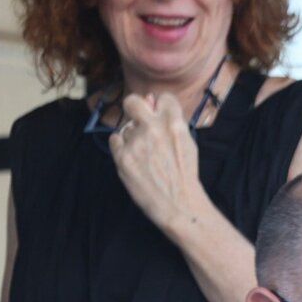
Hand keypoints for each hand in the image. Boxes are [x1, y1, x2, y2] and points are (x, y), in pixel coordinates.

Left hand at [108, 92, 212, 241]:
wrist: (179, 204)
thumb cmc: (184, 174)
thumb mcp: (186, 143)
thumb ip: (170, 120)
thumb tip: (149, 98)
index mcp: (173, 123)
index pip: (162, 97)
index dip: (160, 107)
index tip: (160, 118)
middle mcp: (153, 128)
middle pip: (132, 101)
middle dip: (135, 109)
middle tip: (140, 123)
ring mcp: (136, 142)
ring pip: (125, 128)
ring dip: (132, 138)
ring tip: (146, 157)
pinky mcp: (123, 157)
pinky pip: (115, 140)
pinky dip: (122, 148)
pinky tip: (135, 160)